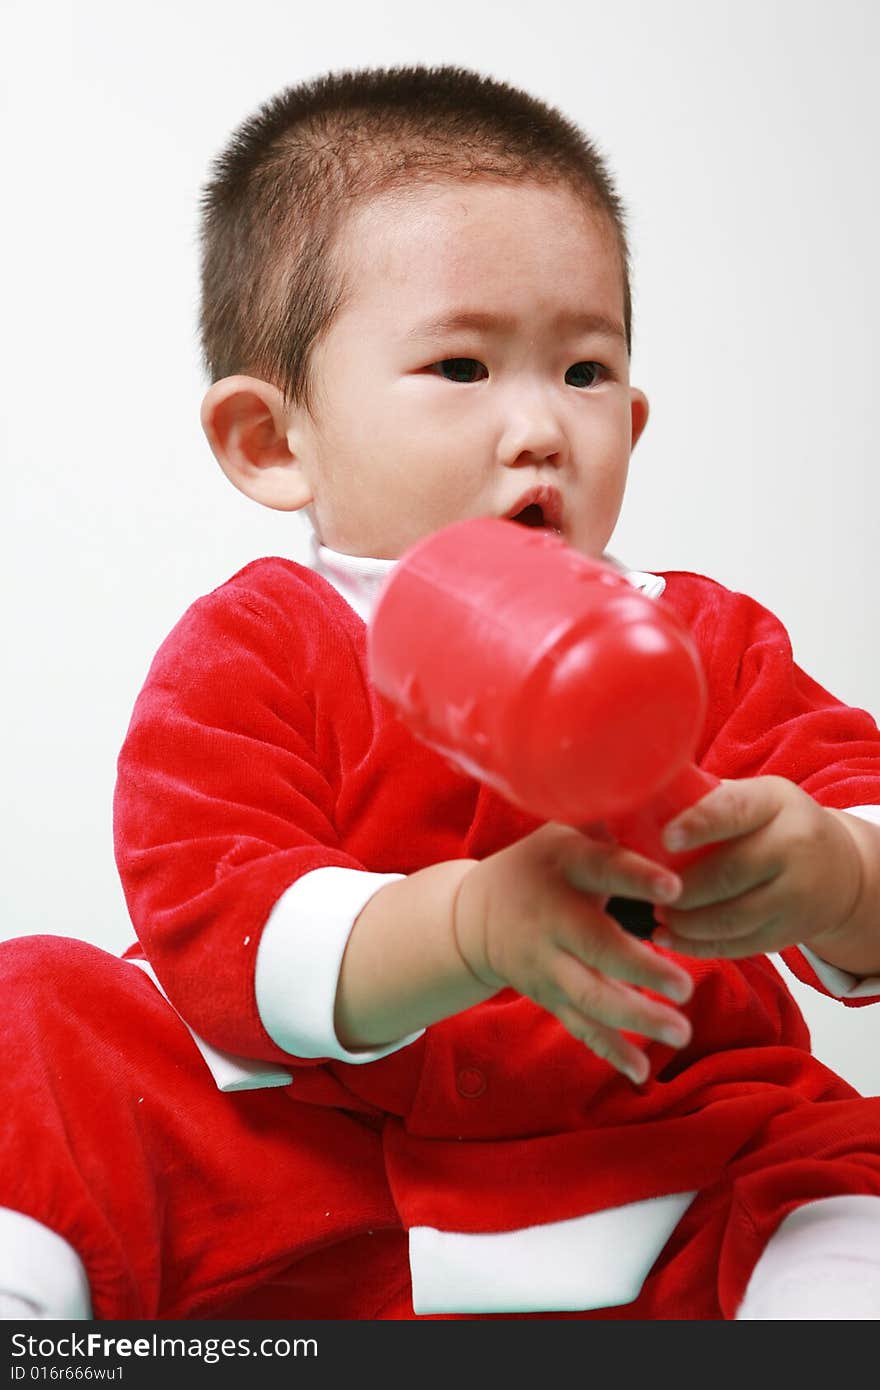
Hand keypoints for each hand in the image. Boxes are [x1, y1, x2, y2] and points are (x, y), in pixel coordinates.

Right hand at [452, 823, 693, 1084]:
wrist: (474, 915)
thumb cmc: (542, 863)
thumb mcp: (565, 833)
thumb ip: (612, 826)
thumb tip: (671, 795)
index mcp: (562, 866)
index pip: (600, 869)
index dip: (635, 877)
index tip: (675, 887)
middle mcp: (551, 917)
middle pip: (595, 947)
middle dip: (640, 969)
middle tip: (685, 984)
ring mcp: (546, 963)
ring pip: (589, 996)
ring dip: (634, 1017)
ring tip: (679, 1032)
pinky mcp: (548, 995)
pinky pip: (578, 1026)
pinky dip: (608, 1051)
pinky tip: (641, 1072)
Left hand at [653, 777, 862, 959]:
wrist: (841, 869)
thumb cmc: (775, 824)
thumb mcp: (756, 798)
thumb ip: (709, 799)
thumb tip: (638, 798)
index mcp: (775, 803)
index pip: (735, 811)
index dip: (699, 825)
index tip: (666, 838)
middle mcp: (793, 847)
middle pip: (730, 873)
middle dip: (682, 888)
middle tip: (647, 890)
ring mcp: (796, 895)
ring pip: (732, 917)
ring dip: (686, 922)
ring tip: (657, 915)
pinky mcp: (791, 933)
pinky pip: (739, 945)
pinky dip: (698, 947)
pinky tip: (669, 939)